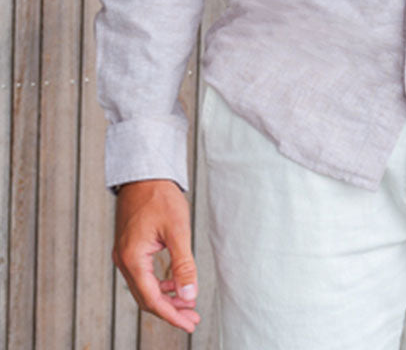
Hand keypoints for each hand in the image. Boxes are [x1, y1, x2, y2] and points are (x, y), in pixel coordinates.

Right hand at [113, 179, 199, 332]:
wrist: (144, 173)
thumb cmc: (159, 196)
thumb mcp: (177, 230)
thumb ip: (183, 264)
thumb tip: (189, 294)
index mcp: (133, 258)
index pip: (152, 299)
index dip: (171, 314)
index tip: (189, 322)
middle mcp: (124, 260)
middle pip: (146, 298)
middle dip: (170, 310)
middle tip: (192, 318)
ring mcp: (124, 255)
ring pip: (144, 288)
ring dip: (165, 298)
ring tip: (187, 304)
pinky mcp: (128, 248)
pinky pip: (142, 275)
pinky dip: (158, 284)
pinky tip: (174, 284)